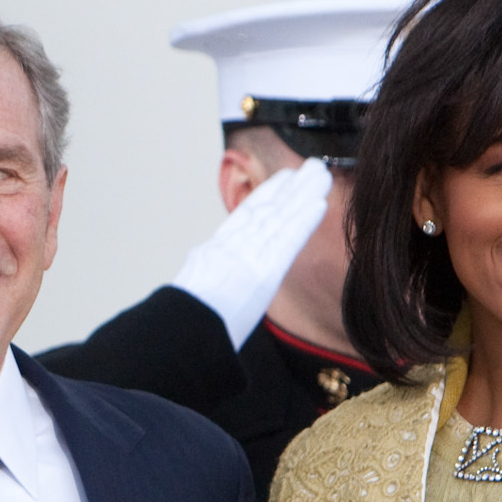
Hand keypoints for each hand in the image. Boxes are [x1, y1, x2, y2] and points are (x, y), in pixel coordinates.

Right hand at [170, 155, 334, 347]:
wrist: (180, 335)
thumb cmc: (183, 325)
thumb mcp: (187, 292)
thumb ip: (199, 276)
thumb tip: (197, 269)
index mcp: (213, 254)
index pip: (245, 219)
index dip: (266, 196)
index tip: (283, 180)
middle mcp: (231, 250)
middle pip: (267, 211)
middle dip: (291, 189)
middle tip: (313, 167)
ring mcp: (246, 259)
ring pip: (280, 219)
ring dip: (303, 195)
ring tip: (322, 176)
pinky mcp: (262, 274)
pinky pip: (287, 243)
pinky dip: (304, 222)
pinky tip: (319, 205)